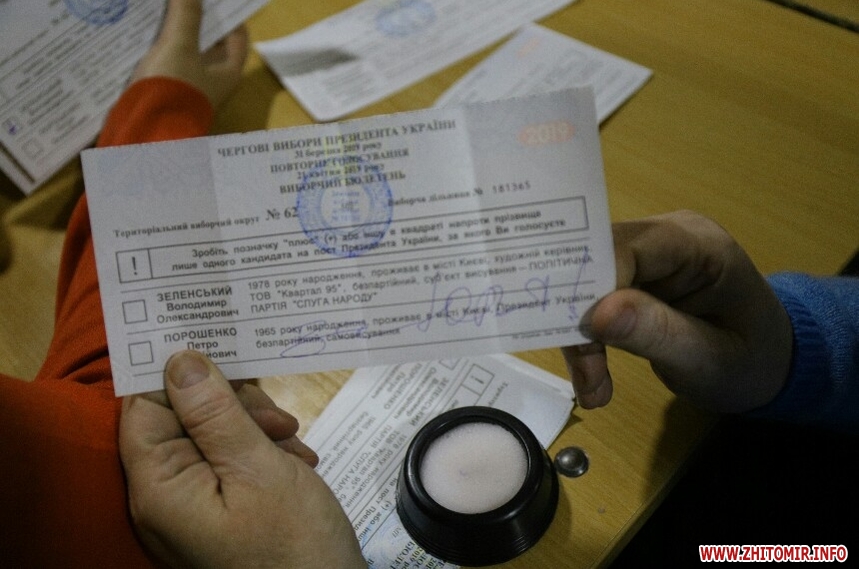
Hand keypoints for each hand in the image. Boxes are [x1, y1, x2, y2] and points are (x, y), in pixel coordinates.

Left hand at [119, 350, 364, 568]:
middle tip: (277, 418)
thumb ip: (215, 413)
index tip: (222, 349)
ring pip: (212, 432)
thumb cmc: (292, 541)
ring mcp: (193, 502)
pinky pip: (230, 459)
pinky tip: (293, 460)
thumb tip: (180, 360)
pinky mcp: (220, 507)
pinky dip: (262, 449)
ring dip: (254, 426)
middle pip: (182, 416)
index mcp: (160, 486)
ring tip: (291, 443)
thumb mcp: (258, 468)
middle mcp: (165, 494)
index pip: (144, 406)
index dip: (177, 374)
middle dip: (231, 405)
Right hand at [131, 0, 248, 108]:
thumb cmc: (173, 88)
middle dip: (196, 16)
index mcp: (228, 71)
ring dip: (174, 28)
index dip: (229, 13)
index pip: (238, 36)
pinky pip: (166, 61)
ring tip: (161, 4)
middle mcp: (213, 80)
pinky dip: (158, 44)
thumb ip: (187, 13)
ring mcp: (189, 86)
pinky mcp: (166, 90)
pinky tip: (142, 27)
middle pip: (209, 41)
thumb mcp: (180, 45)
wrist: (146, 133)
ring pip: (185, 49)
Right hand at [564, 210, 792, 413]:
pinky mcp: (633, 274)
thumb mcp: (709, 359)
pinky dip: (585, 336)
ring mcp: (648, 253)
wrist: (767, 363)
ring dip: (579, 333)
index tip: (583, 336)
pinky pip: (592, 295)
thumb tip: (596, 315)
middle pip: (598, 259)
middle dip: (579, 315)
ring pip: (586, 278)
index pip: (627, 247)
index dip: (592, 284)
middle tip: (582, 373)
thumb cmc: (750, 361)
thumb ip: (656, 333)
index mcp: (698, 245)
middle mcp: (666, 236)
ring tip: (590, 385)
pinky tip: (591, 374)